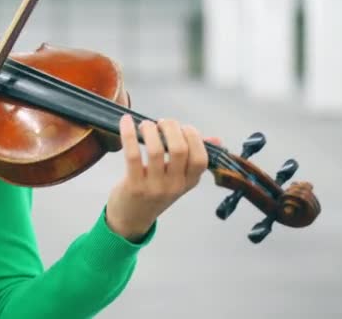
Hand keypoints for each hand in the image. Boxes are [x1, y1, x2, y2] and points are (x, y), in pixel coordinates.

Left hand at [106, 115, 220, 241]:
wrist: (131, 219)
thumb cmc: (156, 193)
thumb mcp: (178, 179)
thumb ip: (193, 159)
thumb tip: (215, 139)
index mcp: (189, 182)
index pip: (201, 158)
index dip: (193, 137)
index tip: (181, 127)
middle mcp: (175, 185)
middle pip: (179, 149)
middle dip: (171, 128)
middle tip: (161, 122)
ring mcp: (154, 187)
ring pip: (156, 151)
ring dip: (150, 130)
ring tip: (145, 125)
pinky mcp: (134, 186)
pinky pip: (132, 155)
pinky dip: (128, 134)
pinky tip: (126, 122)